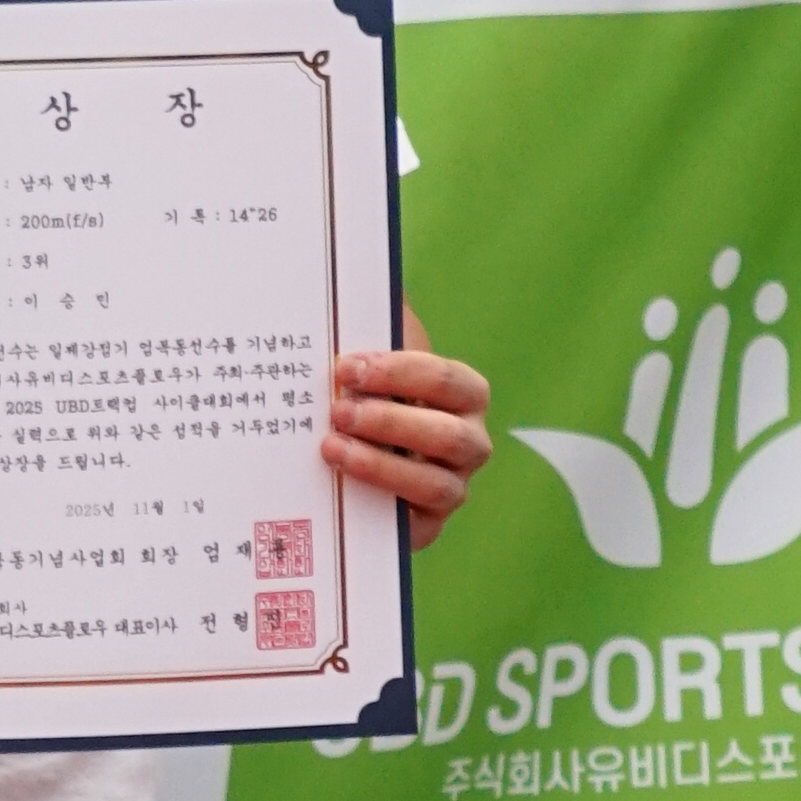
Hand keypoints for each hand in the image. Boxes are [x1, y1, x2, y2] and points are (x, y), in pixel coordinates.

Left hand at [323, 303, 490, 548]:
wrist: (352, 445)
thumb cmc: (368, 388)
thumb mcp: (372, 352)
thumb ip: (373, 318)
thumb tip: (355, 273)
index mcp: (464, 395)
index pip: (447, 381)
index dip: (399, 373)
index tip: (346, 368)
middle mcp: (469, 442)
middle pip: (448, 436)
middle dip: (390, 422)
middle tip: (338, 410)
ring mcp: (453, 487)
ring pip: (435, 484)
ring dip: (381, 466)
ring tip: (331, 447)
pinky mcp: (428, 525)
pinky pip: (416, 527)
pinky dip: (382, 508)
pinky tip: (343, 492)